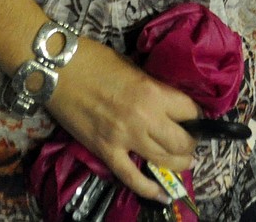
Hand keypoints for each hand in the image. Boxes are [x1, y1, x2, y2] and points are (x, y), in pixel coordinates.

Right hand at [47, 39, 200, 201]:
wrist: (59, 69)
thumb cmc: (96, 60)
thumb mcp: (132, 67)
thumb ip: (151, 87)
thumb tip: (165, 102)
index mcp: (152, 92)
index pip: (189, 110)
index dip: (196, 115)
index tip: (196, 117)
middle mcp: (144, 118)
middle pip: (181, 141)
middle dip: (191, 143)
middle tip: (191, 141)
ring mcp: (124, 138)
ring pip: (163, 161)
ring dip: (178, 163)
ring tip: (182, 161)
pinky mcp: (106, 152)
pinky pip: (131, 178)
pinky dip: (149, 189)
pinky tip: (162, 195)